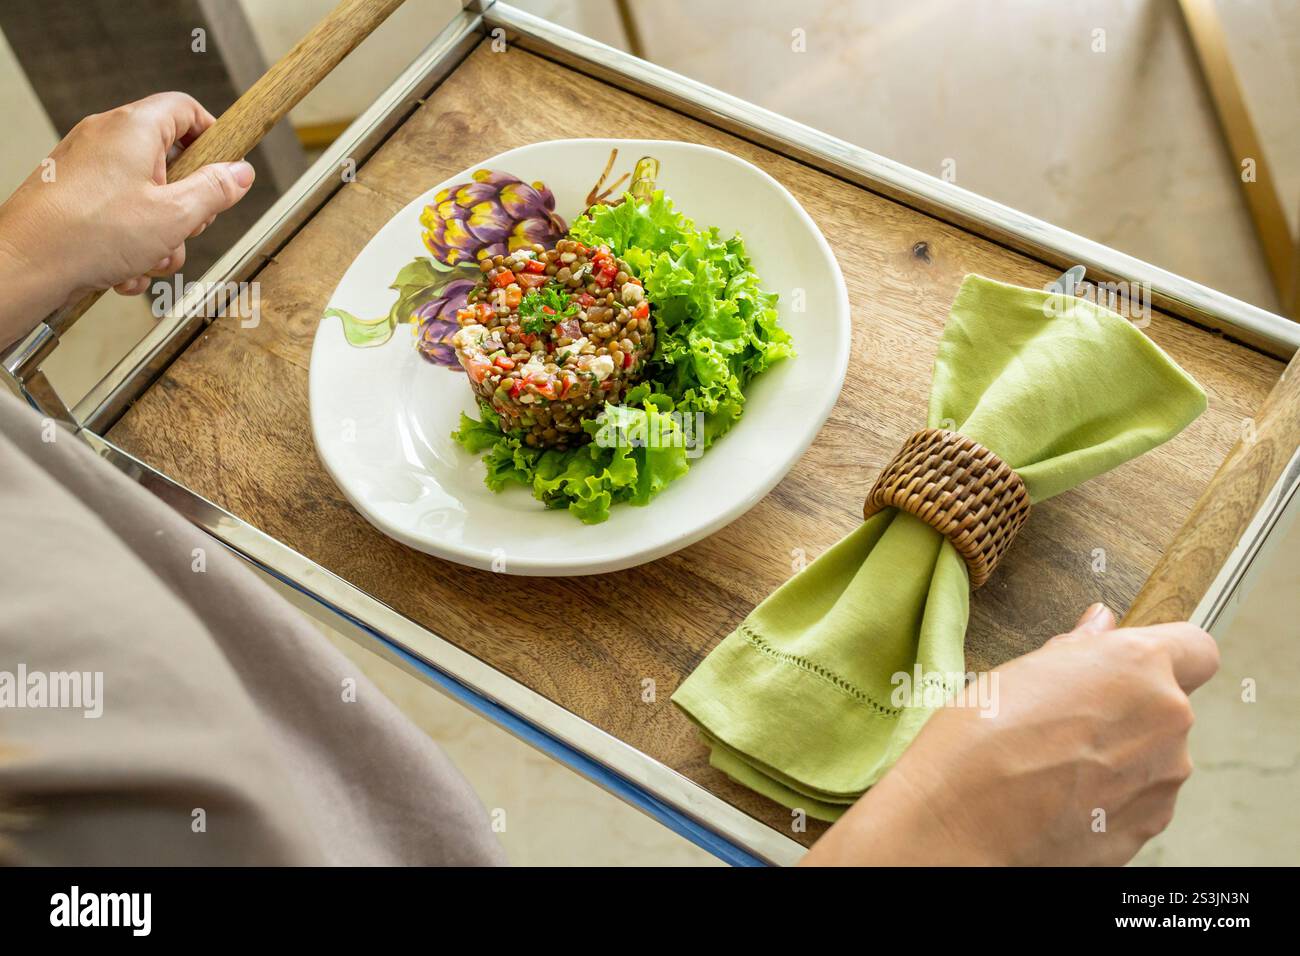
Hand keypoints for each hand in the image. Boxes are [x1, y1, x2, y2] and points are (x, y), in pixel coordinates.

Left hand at [0, 92, 254, 348]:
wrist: (25, 263)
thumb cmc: (91, 233)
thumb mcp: (175, 215)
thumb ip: (215, 191)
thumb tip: (241, 173)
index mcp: (133, 129)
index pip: (185, 109)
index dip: (213, 137)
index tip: (225, 169)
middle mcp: (106, 139)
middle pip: (169, 162)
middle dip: (185, 206)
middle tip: (185, 230)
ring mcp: (86, 166)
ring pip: (146, 196)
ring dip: (159, 235)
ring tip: (149, 259)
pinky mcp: (73, 194)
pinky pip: (118, 213)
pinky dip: (129, 243)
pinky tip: (124, 271)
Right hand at [802, 604, 1218, 865]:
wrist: (961, 821)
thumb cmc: (980, 739)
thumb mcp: (1021, 671)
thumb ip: (1078, 648)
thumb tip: (1100, 629)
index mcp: (1138, 667)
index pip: (1196, 649)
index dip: (1167, 655)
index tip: (1131, 665)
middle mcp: (1167, 721)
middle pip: (1167, 704)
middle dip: (1126, 708)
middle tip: (1065, 718)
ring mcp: (1162, 779)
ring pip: (1153, 752)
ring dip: (1119, 753)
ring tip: (1055, 762)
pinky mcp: (1149, 826)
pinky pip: (1140, 796)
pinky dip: (1110, 794)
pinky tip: (1061, 794)